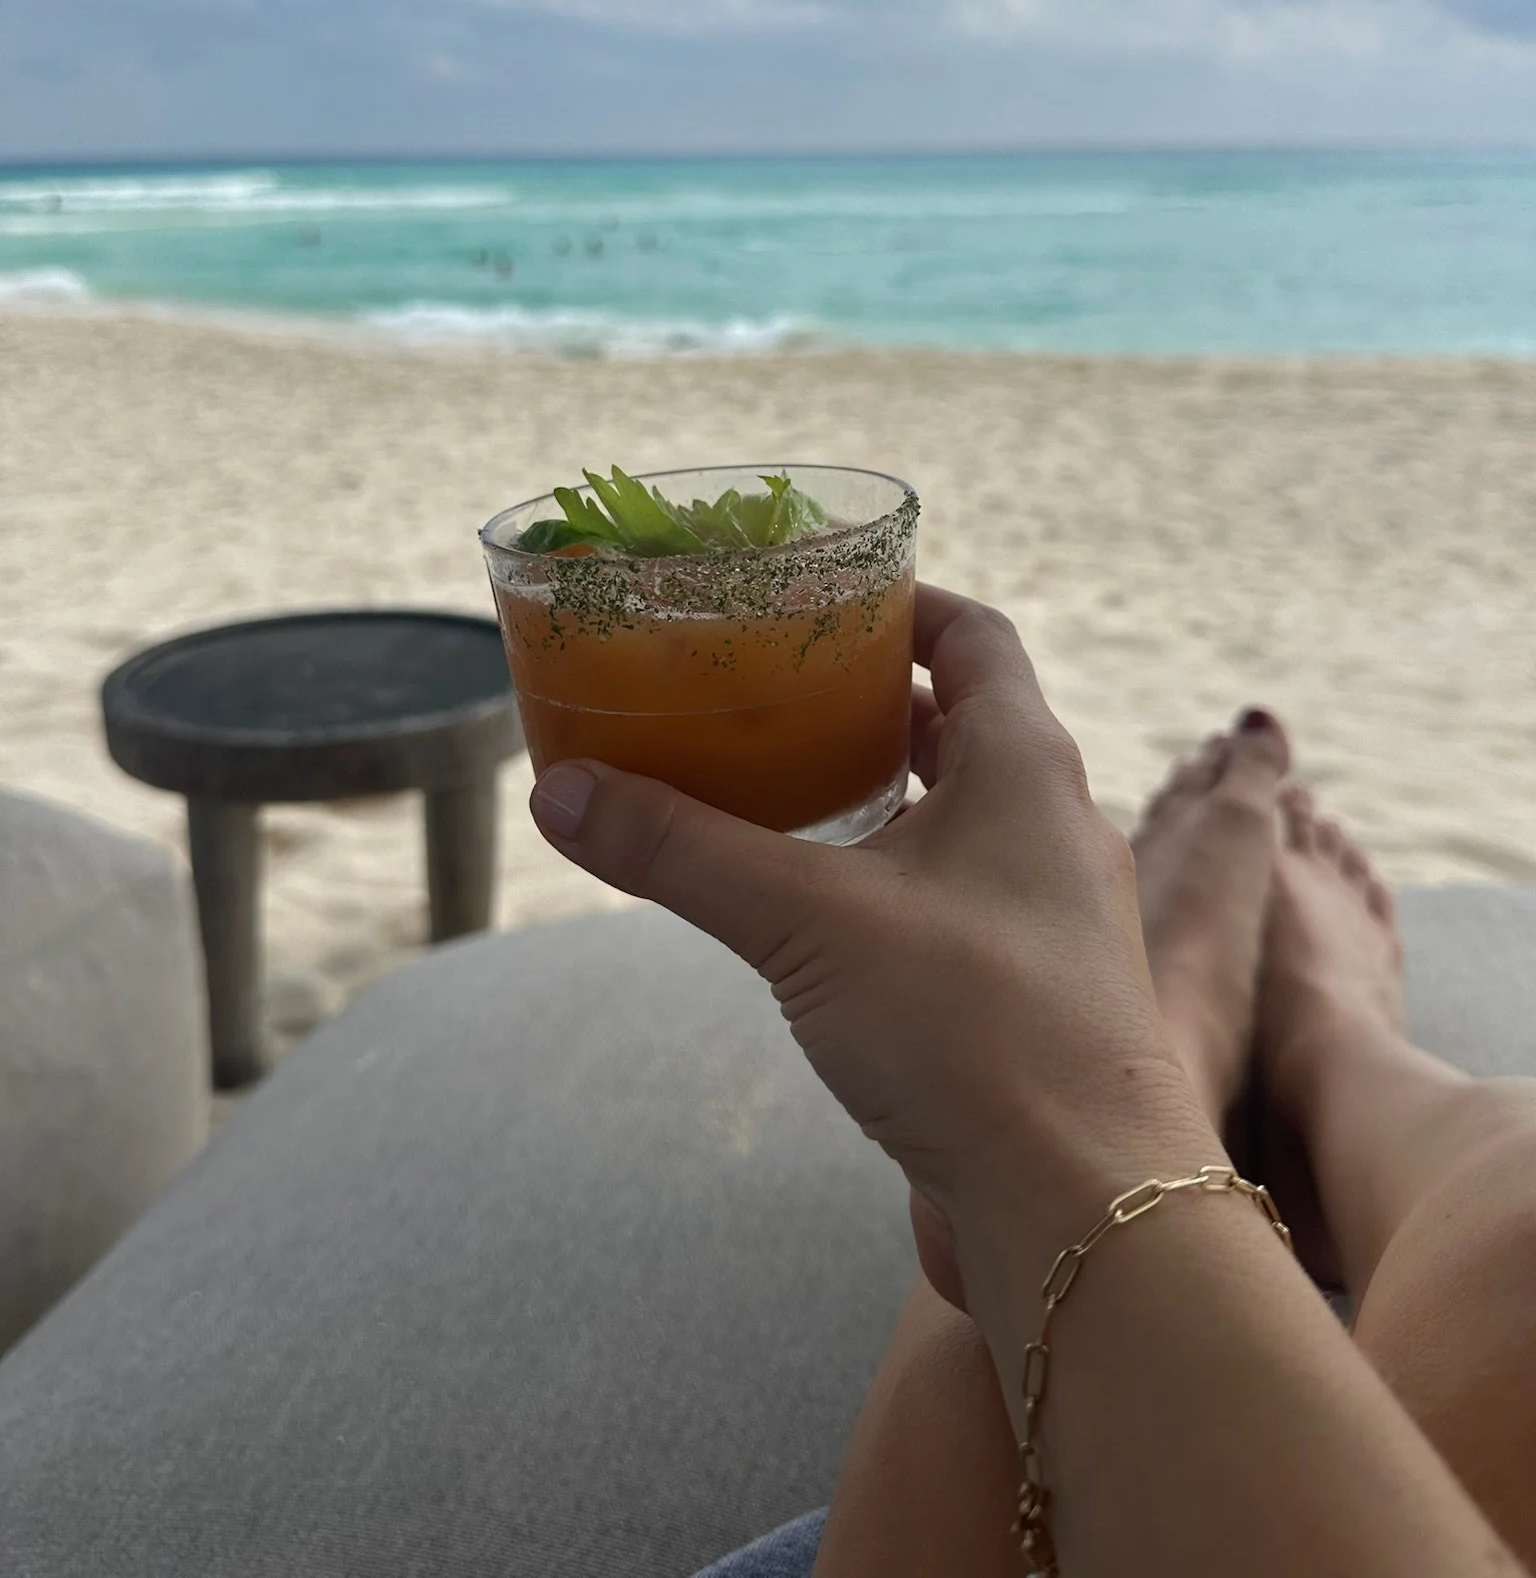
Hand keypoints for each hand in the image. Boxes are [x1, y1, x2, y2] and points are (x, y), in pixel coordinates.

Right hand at [528, 584, 1206, 1260]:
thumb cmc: (972, 1031)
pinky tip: (821, 909)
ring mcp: (1051, 913)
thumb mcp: (806, 920)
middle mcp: (1054, 823)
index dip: (901, 601)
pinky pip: (959, 895)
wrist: (1083, 1210)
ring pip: (964, 815)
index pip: (974, 635)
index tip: (818, 593)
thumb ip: (682, 851)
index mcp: (1027, 764)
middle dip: (873, 698)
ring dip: (884, 790)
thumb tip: (561, 792)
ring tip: (783, 784)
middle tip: (774, 686)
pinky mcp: (1031, 992)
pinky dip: (892, 875)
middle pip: (967, 721)